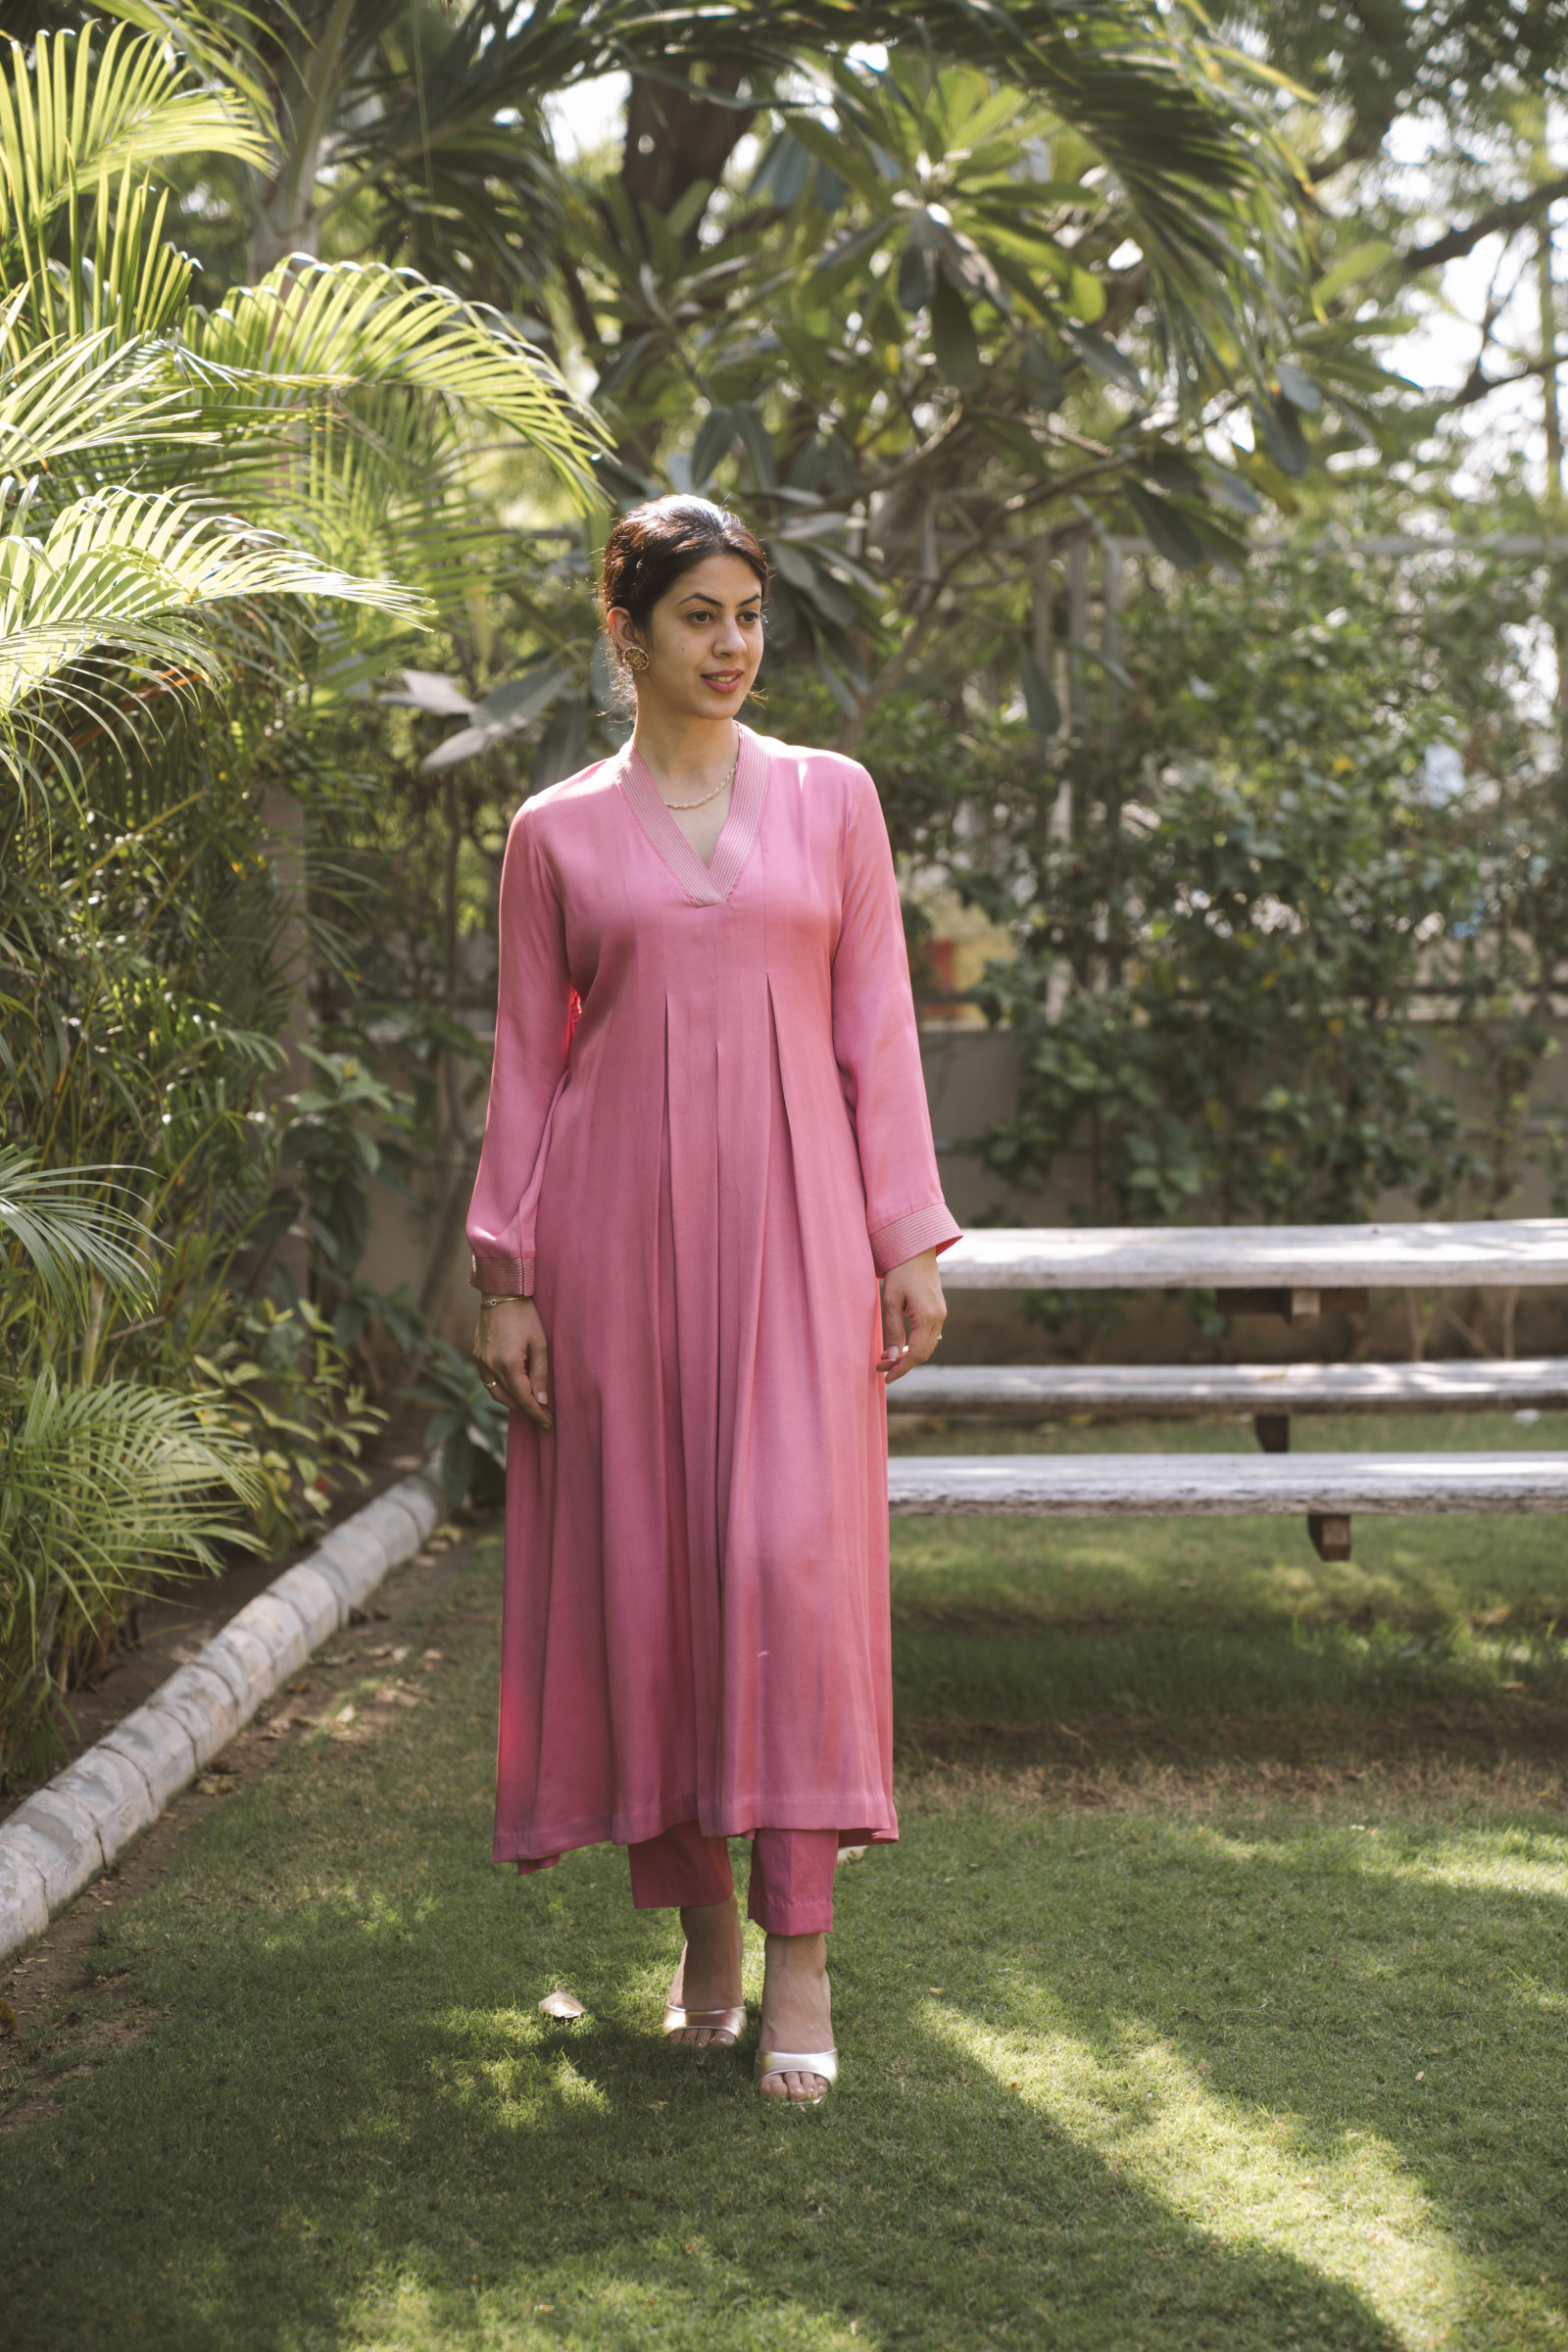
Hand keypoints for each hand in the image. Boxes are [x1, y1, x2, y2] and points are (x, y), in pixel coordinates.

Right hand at [473, 1296, 552, 1429]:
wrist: (501, 1293)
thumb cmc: (525, 1315)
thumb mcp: (540, 1343)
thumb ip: (540, 1373)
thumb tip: (541, 1400)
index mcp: (508, 1363)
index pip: (523, 1398)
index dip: (536, 1413)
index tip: (548, 1422)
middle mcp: (490, 1365)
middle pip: (509, 1399)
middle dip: (527, 1410)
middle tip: (542, 1415)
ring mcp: (481, 1360)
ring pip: (496, 1393)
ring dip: (512, 1403)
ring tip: (529, 1406)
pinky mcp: (477, 1355)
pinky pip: (488, 1381)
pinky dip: (500, 1390)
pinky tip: (512, 1390)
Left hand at [878, 1248, 945, 1384]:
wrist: (917, 1249)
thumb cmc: (900, 1272)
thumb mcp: (890, 1301)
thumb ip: (892, 1331)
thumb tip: (892, 1357)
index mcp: (927, 1317)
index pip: (916, 1354)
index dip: (901, 1369)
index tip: (886, 1378)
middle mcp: (938, 1318)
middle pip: (923, 1353)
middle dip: (903, 1364)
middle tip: (881, 1367)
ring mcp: (941, 1314)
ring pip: (927, 1346)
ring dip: (908, 1355)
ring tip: (886, 1358)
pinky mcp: (938, 1310)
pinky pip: (929, 1336)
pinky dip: (915, 1345)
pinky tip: (899, 1345)